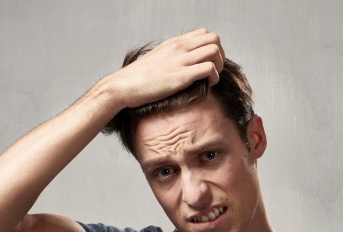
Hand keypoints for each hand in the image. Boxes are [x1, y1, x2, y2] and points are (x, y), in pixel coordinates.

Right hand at [104, 28, 224, 108]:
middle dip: (220, 55)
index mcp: (173, 44)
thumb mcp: (156, 61)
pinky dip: (214, 77)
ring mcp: (180, 61)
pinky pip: (209, 69)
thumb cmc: (137, 79)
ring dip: (219, 66)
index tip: (208, 63)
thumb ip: (169, 59)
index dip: (212, 47)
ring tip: (211, 78)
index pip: (204, 33)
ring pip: (214, 50)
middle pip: (214, 38)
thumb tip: (178, 66)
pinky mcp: (181, 76)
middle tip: (214, 70)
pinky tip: (207, 85)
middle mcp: (179, 48)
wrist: (123, 86)